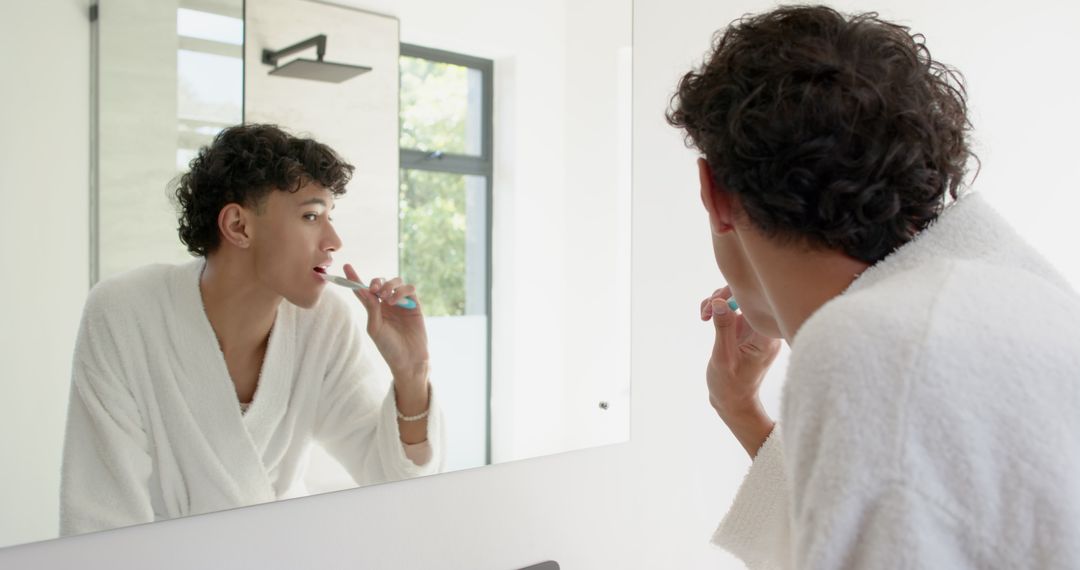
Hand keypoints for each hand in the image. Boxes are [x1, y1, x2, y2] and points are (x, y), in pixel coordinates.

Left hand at [344, 264, 428, 382]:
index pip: (363, 290)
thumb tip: (366, 290)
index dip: (354, 278)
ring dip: (389, 285)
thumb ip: (371, 308)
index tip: (347, 266)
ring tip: (387, 298)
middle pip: (381, 282)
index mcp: (374, 309)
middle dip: (377, 282)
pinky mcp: (414, 305)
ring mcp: (401, 303)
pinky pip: (410, 289)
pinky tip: (396, 301)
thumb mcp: (375, 328)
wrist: (408, 359)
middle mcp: (387, 304)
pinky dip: (402, 290)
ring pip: (396, 282)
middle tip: (376, 290)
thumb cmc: (389, 347)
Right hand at [700, 286, 781, 418]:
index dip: (735, 294)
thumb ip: (723, 328)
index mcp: (766, 337)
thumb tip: (720, 301)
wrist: (732, 401)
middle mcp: (763, 329)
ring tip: (704, 315)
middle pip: (748, 295)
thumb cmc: (730, 385)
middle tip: (707, 310)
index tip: (716, 304)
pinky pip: (732, 308)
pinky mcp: (744, 328)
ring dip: (717, 302)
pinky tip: (706, 317)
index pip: (757, 302)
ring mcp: (754, 327)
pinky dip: (717, 308)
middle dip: (723, 296)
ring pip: (738, 299)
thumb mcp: (723, 358)